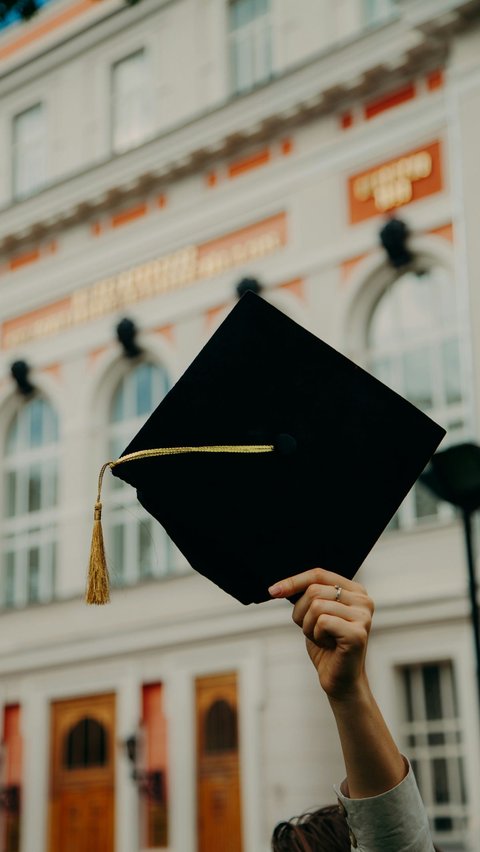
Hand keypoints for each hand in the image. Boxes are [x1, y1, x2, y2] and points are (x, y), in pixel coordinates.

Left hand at [269, 568, 373, 701]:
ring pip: (316, 606)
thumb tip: (279, 587)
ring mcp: (363, 616)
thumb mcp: (315, 614)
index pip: (319, 574)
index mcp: (355, 590)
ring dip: (309, 626)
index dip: (294, 581)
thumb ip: (308, 596)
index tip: (273, 590)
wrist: (340, 679)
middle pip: (314, 590)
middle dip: (302, 613)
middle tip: (312, 630)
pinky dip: (316, 635)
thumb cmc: (327, 646)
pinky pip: (322, 622)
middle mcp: (363, 600)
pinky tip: (329, 645)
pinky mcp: (357, 633)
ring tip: (323, 638)